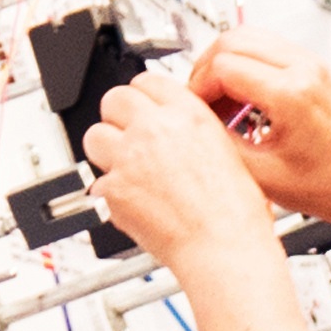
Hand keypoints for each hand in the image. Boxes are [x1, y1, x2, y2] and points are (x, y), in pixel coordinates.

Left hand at [86, 72, 274, 268]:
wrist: (224, 249)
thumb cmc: (236, 215)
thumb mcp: (228, 153)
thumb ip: (193, 133)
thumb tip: (175, 132)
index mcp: (188, 115)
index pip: (147, 81)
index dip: (143, 96)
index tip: (143, 107)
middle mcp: (154, 129)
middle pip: (113, 99)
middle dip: (118, 116)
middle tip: (128, 135)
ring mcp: (128, 157)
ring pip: (94, 136)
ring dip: (106, 149)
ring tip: (124, 168)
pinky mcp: (112, 189)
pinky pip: (98, 182)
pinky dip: (111, 193)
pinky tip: (133, 202)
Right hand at [189, 28, 330, 231]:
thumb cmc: (327, 185)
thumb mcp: (259, 174)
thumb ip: (218, 141)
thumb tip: (190, 119)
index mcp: (292, 94)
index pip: (221, 66)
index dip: (197, 87)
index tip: (193, 109)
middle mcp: (304, 69)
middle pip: (230, 40)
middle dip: (205, 70)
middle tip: (201, 102)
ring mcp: (311, 63)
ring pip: (246, 36)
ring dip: (222, 62)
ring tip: (220, 101)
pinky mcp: (312, 65)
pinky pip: (265, 46)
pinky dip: (243, 63)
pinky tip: (240, 96)